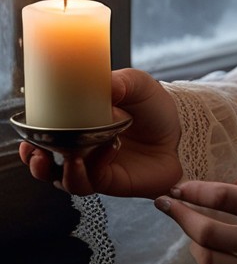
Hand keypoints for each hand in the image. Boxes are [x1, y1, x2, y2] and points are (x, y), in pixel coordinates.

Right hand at [19, 68, 181, 198]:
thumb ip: (122, 82)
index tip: (27, 136)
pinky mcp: (110, 181)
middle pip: (47, 164)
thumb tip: (107, 85)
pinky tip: (109, 148)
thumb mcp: (138, 85)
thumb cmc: (154, 107)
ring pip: (65, 179)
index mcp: (80, 126)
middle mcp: (82, 149)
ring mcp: (95, 167)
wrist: (181, 130)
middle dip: (36, 162)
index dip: (32, 139)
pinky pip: (93, 180)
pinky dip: (95, 166)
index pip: (47, 136)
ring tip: (70, 157)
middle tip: (36, 153)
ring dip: (61, 171)